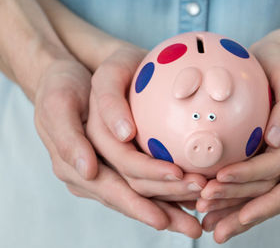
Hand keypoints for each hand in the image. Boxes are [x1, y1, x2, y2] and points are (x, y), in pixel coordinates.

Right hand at [34, 58, 201, 237]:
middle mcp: (89, 178)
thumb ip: (69, 137)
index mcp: (73, 166)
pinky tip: (187, 203)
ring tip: (196, 220)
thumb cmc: (61, 89)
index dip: (147, 185)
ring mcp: (103, 177)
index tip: (178, 179)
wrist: (64, 85)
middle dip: (165, 207)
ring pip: (140, 198)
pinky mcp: (114, 172)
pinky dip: (165, 198)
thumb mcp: (58, 103)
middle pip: (133, 195)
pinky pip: (141, 188)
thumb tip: (90, 169)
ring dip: (169, 208)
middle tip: (195, 219)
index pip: (117, 183)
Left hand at [199, 39, 279, 242]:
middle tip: (207, 214)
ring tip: (207, 217)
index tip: (227, 197)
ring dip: (236, 206)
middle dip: (240, 207)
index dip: (262, 199)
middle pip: (274, 196)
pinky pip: (265, 179)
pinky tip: (219, 197)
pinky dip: (242, 190)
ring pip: (266, 192)